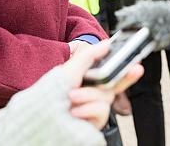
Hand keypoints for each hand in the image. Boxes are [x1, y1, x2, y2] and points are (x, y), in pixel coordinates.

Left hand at [0, 42, 143, 144]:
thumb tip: (105, 44)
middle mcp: (90, 98)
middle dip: (107, 81)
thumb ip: (87, 57)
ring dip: (89, 97)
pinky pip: (101, 113)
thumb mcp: (66, 72)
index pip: (110, 76)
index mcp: (86, 84)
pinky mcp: (90, 126)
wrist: (32, 123)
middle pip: (111, 86)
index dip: (125, 70)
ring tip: (72, 98)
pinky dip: (88, 110)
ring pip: (106, 99)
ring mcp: (90, 112)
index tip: (137, 65)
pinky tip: (75, 111)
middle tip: (98, 78)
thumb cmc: (45, 99)